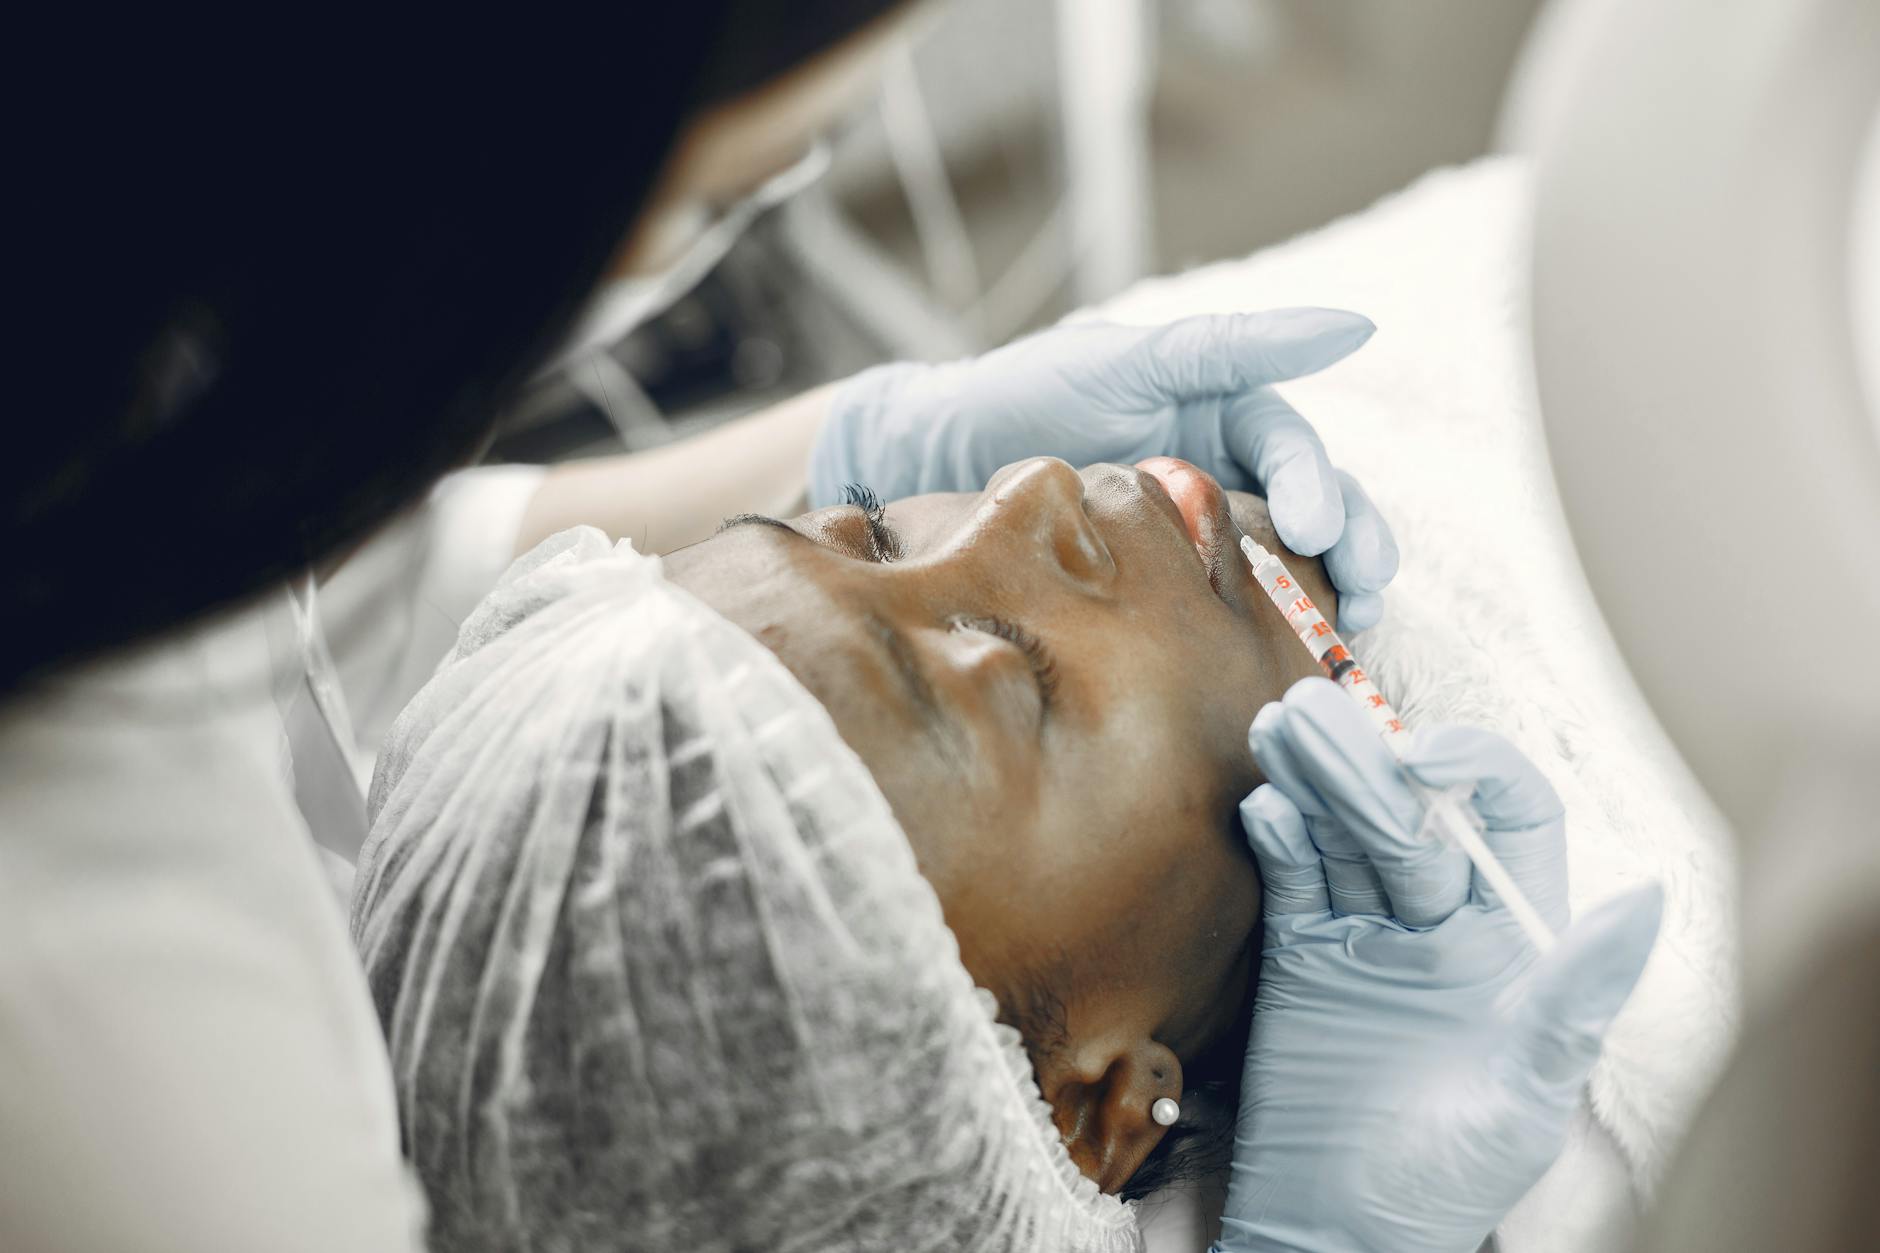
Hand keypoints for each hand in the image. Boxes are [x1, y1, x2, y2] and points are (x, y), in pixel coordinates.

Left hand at [808, 311, 1398, 628]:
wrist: (942, 460)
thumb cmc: (1031, 392)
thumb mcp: (1129, 360)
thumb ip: (1232, 346)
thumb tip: (1353, 326)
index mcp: (1222, 409)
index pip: (1293, 449)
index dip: (1316, 486)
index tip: (1314, 529)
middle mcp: (1223, 468)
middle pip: (1317, 508)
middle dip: (1353, 546)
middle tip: (1366, 590)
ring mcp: (1198, 531)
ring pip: (1289, 562)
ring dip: (1331, 593)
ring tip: (1352, 630)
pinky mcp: (1169, 584)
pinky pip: (1232, 606)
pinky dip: (1270, 628)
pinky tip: (1287, 658)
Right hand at [1215, 678, 1662, 1252]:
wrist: (1345, 1229)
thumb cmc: (1456, 1176)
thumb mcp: (1533, 1092)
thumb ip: (1578, 991)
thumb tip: (1648, 899)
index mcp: (1513, 939)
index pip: (1507, 818)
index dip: (1472, 772)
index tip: (1420, 759)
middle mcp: (1441, 923)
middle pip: (1406, 815)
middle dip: (1362, 762)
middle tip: (1314, 713)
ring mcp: (1367, 936)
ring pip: (1341, 834)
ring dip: (1311, 779)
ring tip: (1277, 726)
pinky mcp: (1301, 959)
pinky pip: (1293, 882)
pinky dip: (1276, 840)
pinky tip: (1264, 804)